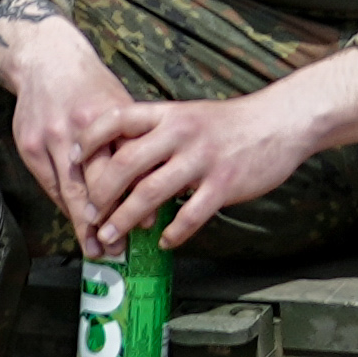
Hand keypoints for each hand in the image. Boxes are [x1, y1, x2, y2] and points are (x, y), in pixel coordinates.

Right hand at [0, 6, 148, 247]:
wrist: (47, 62)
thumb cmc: (93, 86)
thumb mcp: (120, 103)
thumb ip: (132, 140)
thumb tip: (151, 184)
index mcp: (111, 117)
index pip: (126, 166)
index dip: (134, 198)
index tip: (145, 226)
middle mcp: (81, 130)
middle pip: (95, 183)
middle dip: (107, 219)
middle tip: (118, 248)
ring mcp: (51, 139)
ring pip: (69, 190)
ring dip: (82, 223)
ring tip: (96, 248)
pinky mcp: (30, 147)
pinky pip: (49, 184)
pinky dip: (64, 206)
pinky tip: (76, 223)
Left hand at [70, 51, 357, 252]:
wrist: (284, 121)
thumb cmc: (232, 124)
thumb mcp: (191, 117)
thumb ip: (159, 135)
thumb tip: (120, 161)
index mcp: (170, 114)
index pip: (117, 120)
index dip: (90, 140)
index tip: (74, 160)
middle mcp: (181, 134)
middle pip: (125, 164)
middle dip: (100, 195)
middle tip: (88, 216)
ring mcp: (202, 159)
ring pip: (150, 194)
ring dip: (124, 220)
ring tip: (111, 237)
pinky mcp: (224, 183)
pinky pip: (189, 215)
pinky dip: (172, 233)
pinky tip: (164, 242)